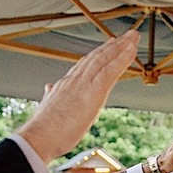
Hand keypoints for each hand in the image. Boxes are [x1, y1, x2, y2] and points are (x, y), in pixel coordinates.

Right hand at [16, 32, 140, 160]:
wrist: (39, 137)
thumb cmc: (44, 130)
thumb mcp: (48, 109)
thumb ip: (51, 96)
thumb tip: (49, 89)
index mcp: (65, 85)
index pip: (85, 65)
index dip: (99, 54)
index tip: (109, 45)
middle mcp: (75, 79)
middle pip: (97, 57)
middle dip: (114, 45)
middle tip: (128, 36)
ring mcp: (84, 83)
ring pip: (105, 59)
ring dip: (122, 47)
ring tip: (134, 37)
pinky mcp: (93, 91)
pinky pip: (111, 70)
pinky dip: (122, 59)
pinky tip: (131, 50)